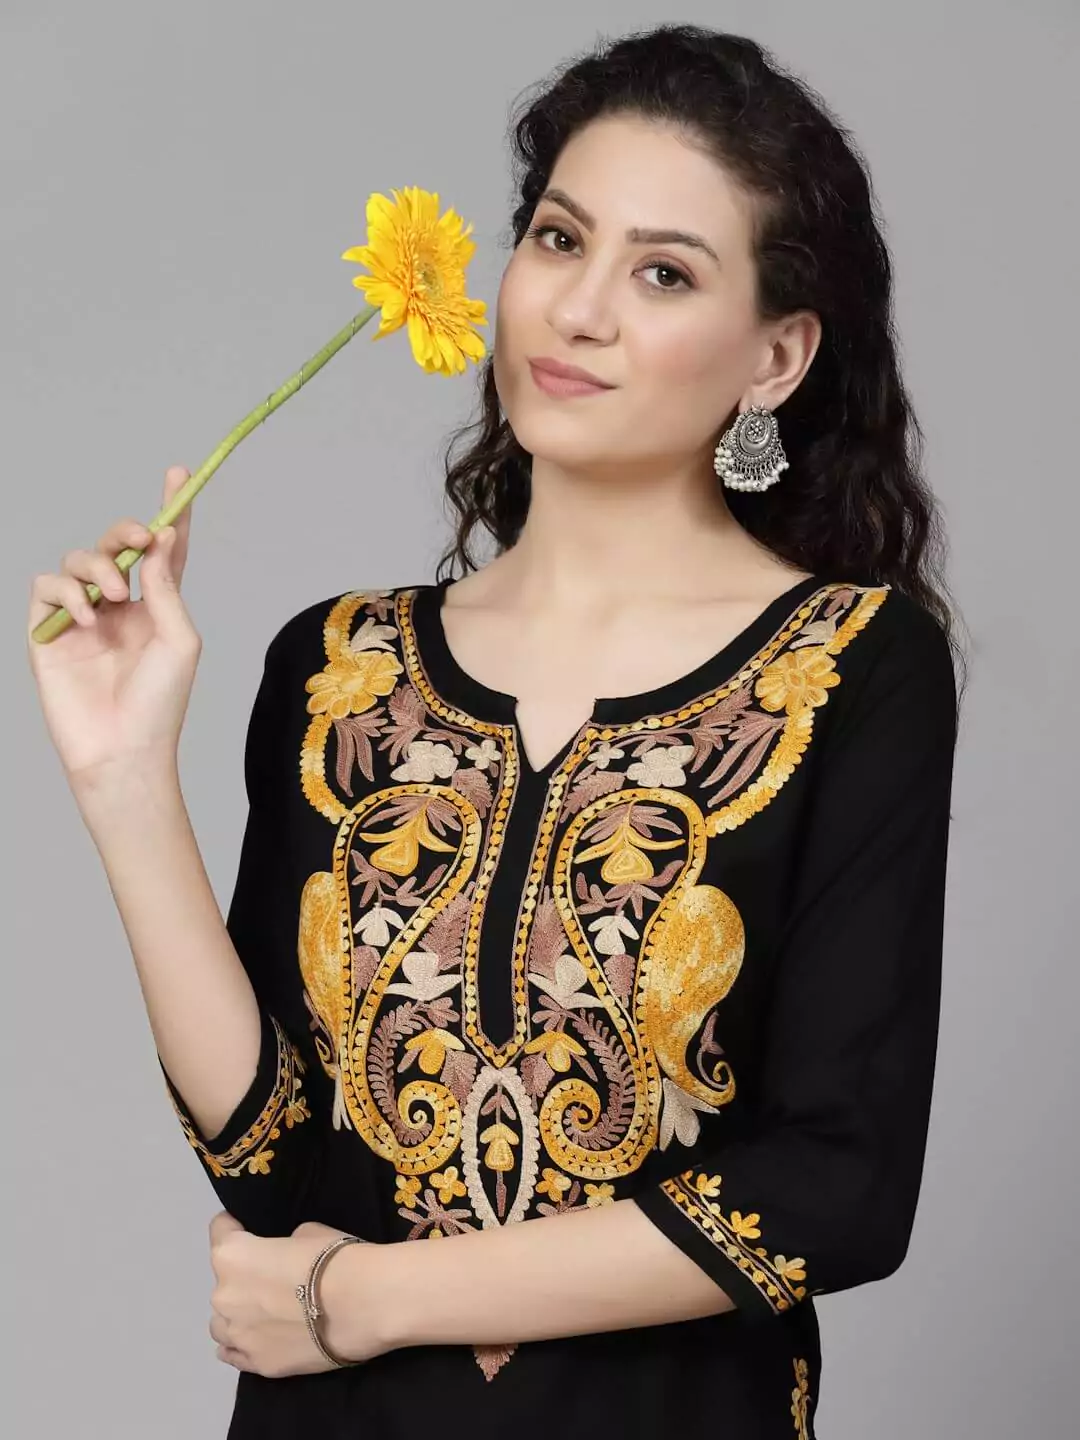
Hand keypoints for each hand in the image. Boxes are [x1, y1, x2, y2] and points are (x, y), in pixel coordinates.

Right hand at [26, 465, 200, 785]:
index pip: (163, 549)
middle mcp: (119, 605)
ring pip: (78, 559)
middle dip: (125, 530)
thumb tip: (157, 540)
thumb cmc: (160, 704)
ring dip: (98, 566)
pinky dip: (66, 591)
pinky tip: (88, 616)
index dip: (170, 511)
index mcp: (158, 605)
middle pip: (115, 544)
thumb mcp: (179, 640)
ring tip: (113, 597)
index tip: (179, 475)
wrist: (123, 750)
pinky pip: (47, 586)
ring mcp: (82, 617)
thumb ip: (166, 588)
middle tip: (138, 539)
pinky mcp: (49, 632)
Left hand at [208, 1213, 386, 1377]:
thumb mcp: (307, 1232)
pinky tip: (261, 1337)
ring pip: (222, 1322)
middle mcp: (224, 1295)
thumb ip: (282, 1246)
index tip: (247, 1229)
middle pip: (224, 1280)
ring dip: (240, 1313)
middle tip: (275, 1277)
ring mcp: (237, 1334)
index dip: (234, 1226)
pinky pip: (233, 1352)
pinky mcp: (256, 1364)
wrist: (362, 1306)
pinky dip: (243, 1343)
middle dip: (244, 1276)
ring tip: (268, 1313)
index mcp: (232, 1255)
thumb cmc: (334, 1258)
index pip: (219, 1229)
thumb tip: (284, 1260)